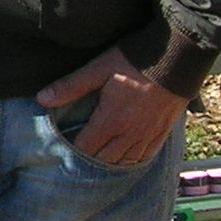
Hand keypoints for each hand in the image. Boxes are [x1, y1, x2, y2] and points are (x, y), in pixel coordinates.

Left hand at [37, 47, 187, 168]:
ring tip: (97, 163)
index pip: (86, 148)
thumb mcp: (99, 68)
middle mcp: (129, 134)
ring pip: (125, 162)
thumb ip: (71, 86)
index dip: (72, 151)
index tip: (61, 151)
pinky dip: (132, 162)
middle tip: (76, 160)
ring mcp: (148, 135)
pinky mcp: (162, 132)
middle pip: (104, 160)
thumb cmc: (136, 60)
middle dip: (88, 162)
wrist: (178, 57)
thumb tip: (42, 99)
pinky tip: (125, 160)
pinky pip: (145, 157)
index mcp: (111, 120)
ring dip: (109, 164)